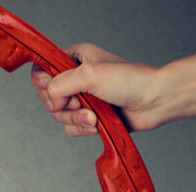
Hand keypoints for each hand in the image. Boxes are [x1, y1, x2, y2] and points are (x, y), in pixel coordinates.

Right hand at [30, 42, 161, 135]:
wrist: (155, 102)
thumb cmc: (130, 81)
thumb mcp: (89, 74)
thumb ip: (59, 85)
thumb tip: (50, 102)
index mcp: (74, 59)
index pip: (40, 71)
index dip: (44, 83)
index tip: (59, 89)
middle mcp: (75, 78)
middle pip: (47, 97)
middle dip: (62, 105)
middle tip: (81, 102)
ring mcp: (82, 98)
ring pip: (58, 115)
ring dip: (76, 119)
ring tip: (94, 116)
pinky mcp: (89, 116)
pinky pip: (71, 128)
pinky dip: (82, 128)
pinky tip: (98, 124)